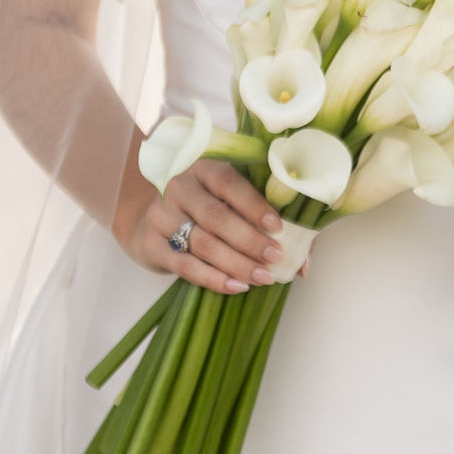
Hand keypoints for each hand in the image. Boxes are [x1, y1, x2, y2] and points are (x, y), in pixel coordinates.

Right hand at [118, 154, 282, 295]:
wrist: (149, 216)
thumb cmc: (205, 206)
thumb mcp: (231, 200)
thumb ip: (268, 222)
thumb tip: (304, 263)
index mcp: (203, 167)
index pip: (229, 183)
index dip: (254, 204)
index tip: (278, 227)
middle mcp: (178, 187)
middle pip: (216, 217)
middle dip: (249, 240)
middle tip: (275, 258)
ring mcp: (161, 216)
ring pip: (202, 243)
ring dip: (236, 263)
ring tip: (262, 277)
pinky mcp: (151, 244)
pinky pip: (185, 266)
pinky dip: (213, 278)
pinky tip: (236, 286)